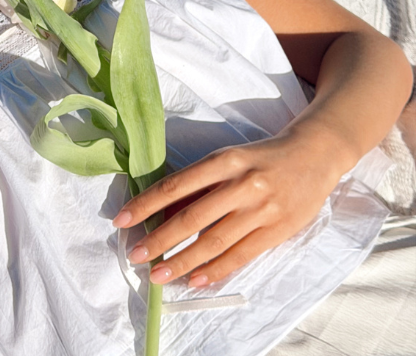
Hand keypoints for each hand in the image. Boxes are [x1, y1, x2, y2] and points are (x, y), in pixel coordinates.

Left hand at [113, 128, 345, 287]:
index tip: (122, 220)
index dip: (146, 204)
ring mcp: (260, 210)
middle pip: (192, 218)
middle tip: (134, 255)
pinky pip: (241, 255)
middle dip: (159, 240)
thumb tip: (163, 212)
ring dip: (183, 262)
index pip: (176, 185)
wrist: (314, 155)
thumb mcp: (227, 160)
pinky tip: (195, 280)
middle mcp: (240, 185)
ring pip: (214, 242)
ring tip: (158, 275)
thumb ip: (200, 184)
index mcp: (223, 161)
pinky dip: (216, 270)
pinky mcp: (277, 231)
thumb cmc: (260, 158)